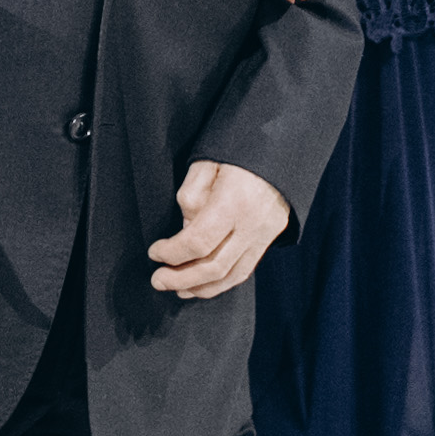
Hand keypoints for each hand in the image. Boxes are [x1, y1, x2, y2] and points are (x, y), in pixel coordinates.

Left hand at [150, 159, 288, 298]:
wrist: (279, 147)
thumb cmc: (237, 150)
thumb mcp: (205, 162)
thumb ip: (190, 197)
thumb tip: (184, 230)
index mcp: (234, 200)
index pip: (198, 241)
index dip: (172, 252)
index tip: (154, 252)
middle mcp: (253, 222)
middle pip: (214, 267)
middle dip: (181, 278)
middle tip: (158, 280)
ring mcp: (265, 233)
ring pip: (232, 276)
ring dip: (201, 288)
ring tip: (178, 288)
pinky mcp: (270, 237)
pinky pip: (245, 270)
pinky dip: (222, 283)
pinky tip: (203, 285)